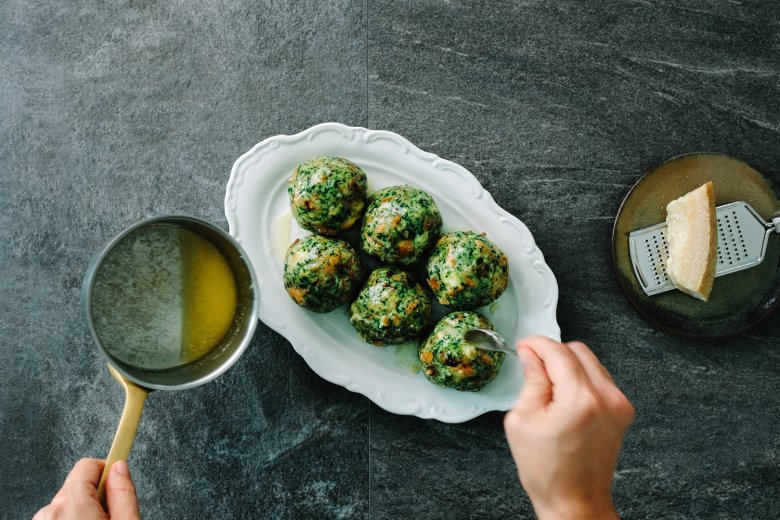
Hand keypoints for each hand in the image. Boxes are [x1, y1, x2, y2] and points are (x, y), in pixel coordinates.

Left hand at [34, 458, 140, 519]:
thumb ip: (123, 493)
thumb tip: (120, 467)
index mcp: (72, 504)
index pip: (88, 465)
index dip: (108, 470)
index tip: (118, 474)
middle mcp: (50, 512)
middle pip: (78, 485)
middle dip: (96, 495)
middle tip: (109, 517)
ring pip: (68, 502)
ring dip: (83, 511)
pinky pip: (58, 516)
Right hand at [504, 336, 634, 519]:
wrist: (575, 502)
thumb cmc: (548, 472)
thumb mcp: (522, 421)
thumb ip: (531, 381)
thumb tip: (531, 355)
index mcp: (580, 400)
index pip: (557, 352)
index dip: (536, 344)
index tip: (523, 347)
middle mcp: (606, 398)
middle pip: (577, 350)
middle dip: (552, 352)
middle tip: (533, 365)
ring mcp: (619, 404)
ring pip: (590, 361)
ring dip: (567, 364)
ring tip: (549, 387)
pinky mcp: (623, 410)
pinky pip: (600, 378)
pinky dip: (581, 378)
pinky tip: (565, 396)